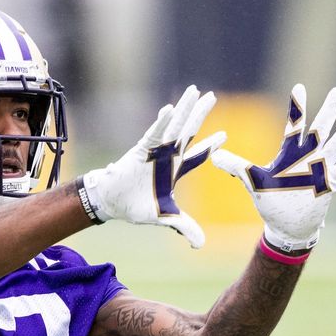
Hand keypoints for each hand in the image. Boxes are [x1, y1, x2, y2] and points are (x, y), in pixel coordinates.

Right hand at [81, 85, 225, 248]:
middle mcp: (167, 156)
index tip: (224, 135)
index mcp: (174, 169)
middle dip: (199, 113)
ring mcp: (155, 150)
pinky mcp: (140, 150)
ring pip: (174, 126)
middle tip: (211, 96)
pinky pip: (154, 133)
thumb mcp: (165, 218)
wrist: (112, 203)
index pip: (197, 155)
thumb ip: (184, 227)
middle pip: (188, 131)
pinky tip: (170, 109)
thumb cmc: (135, 206)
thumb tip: (200, 245)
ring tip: (194, 91)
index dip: (210, 145)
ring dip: (184, 109)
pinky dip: (162, 122)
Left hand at [211, 84, 335, 250]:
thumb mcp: (253, 182)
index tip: (299, 87)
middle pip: (320, 130)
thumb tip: (213, 156)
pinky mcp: (329, 186)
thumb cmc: (272, 202)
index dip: (297, 107)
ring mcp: (321, 171)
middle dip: (328, 111)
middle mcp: (308, 159)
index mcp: (290, 155)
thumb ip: (235, 167)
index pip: (294, 126)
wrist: (287, 226)